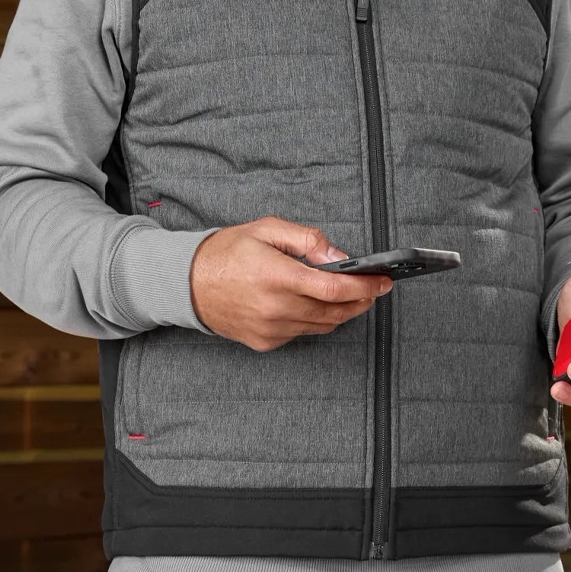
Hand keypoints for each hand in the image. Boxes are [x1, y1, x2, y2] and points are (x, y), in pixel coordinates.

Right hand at [189, 216, 392, 352]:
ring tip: (354, 297)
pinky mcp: (265, 342)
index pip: (334, 289)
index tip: (383, 281)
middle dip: (361, 301)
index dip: (365, 286)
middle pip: (335, 312)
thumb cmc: (227, 252)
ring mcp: (270, 329)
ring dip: (343, 313)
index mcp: (278, 276)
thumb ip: (308, 240)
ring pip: (322, 325)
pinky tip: (318, 306)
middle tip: (375, 289)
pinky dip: (317, 321)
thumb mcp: (268, 229)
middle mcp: (275, 307)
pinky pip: (303, 333)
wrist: (187, 283)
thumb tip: (339, 256)